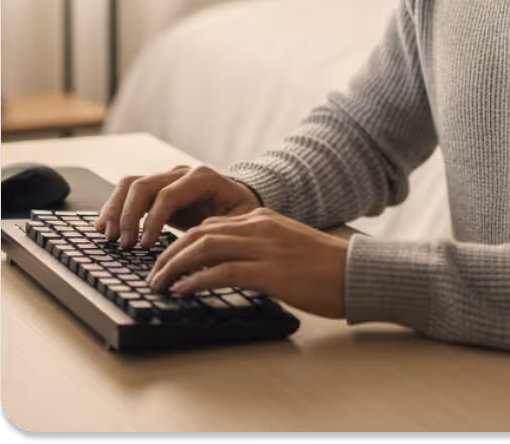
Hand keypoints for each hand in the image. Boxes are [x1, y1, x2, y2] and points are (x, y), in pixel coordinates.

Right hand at [95, 164, 260, 248]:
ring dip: (116, 210)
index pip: (169, 194)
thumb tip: (197, 262)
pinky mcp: (157, 190)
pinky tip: (106, 227)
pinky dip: (115, 207)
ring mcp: (167, 178)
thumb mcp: (239, 224)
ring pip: (131, 184)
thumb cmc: (241, 213)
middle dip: (130, 216)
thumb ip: (219, 237)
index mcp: (204, 178)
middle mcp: (182, 173)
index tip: (144, 246)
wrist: (242, 200)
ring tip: (109, 236)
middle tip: (124, 245)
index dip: (153, 220)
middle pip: (144, 185)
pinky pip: (129, 192)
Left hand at [146, 208, 348, 318]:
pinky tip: (182, 291)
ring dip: (175, 267)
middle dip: (170, 254)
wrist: (356, 272)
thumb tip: (229, 265)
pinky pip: (222, 272)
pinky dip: (196, 280)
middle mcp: (259, 227)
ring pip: (204, 248)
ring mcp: (264, 247)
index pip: (210, 224)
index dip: (181, 243)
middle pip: (200, 233)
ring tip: (159, 284)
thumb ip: (259, 248)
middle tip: (153, 276)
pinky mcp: (270, 271)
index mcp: (263, 219)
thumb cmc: (326, 267)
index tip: (166, 261)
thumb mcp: (288, 246)